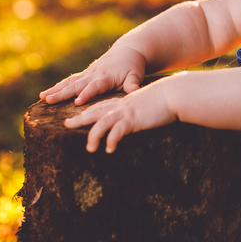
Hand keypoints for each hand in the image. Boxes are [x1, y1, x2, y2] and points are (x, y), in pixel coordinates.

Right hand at [39, 40, 147, 105]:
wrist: (128, 51)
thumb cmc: (133, 66)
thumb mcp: (136, 75)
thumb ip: (133, 84)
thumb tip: (135, 92)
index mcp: (106, 77)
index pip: (95, 86)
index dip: (86, 94)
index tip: (76, 102)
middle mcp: (94, 74)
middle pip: (76, 85)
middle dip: (62, 93)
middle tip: (49, 100)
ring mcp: (88, 73)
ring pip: (69, 82)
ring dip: (55, 90)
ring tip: (42, 97)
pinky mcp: (85, 74)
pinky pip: (69, 81)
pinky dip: (57, 87)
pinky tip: (46, 94)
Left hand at [63, 78, 178, 152]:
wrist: (174, 93)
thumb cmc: (165, 99)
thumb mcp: (147, 105)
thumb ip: (139, 111)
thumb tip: (137, 118)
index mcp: (124, 103)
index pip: (101, 106)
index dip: (87, 111)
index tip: (76, 116)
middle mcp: (121, 106)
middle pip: (95, 112)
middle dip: (80, 119)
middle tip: (66, 124)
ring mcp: (126, 112)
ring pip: (102, 122)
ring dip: (94, 135)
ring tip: (90, 148)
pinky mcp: (134, 119)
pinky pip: (118, 130)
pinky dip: (112, 139)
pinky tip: (109, 149)